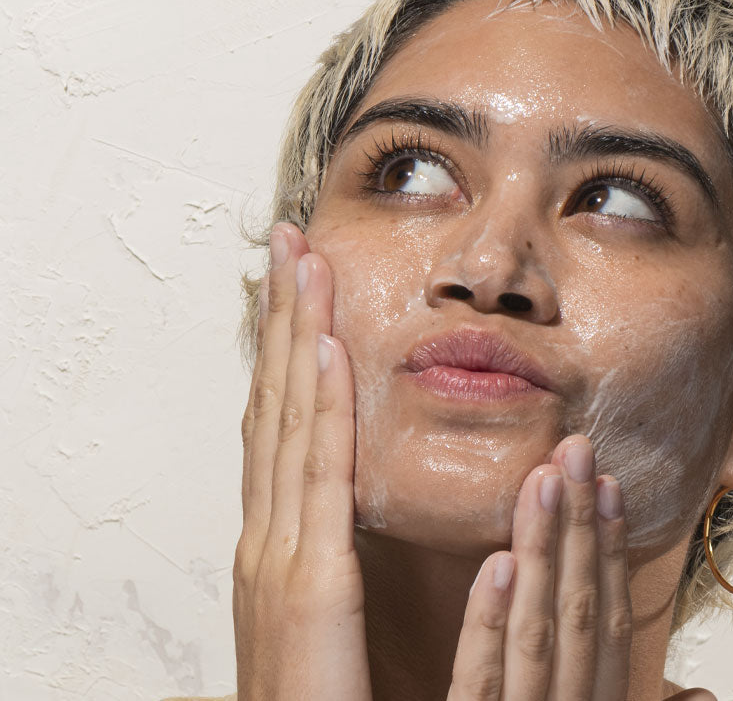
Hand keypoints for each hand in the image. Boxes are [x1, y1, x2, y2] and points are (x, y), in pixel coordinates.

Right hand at [231, 222, 371, 700]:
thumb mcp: (322, 609)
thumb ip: (330, 549)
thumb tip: (342, 495)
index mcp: (280, 538)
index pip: (284, 420)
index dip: (290, 347)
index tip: (300, 283)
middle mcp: (270, 533)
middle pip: (278, 403)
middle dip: (285, 319)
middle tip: (290, 243)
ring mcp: (281, 555)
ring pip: (291, 421)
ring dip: (299, 337)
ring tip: (304, 266)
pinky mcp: (309, 585)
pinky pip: (321, 477)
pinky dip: (321, 408)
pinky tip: (327, 352)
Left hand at [447, 435, 633, 700]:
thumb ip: (630, 698)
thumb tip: (702, 690)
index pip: (612, 623)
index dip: (612, 551)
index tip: (609, 487)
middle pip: (578, 610)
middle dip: (580, 524)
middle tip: (576, 452)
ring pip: (535, 628)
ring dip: (543, 548)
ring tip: (544, 480)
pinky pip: (480, 676)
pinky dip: (491, 619)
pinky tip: (499, 563)